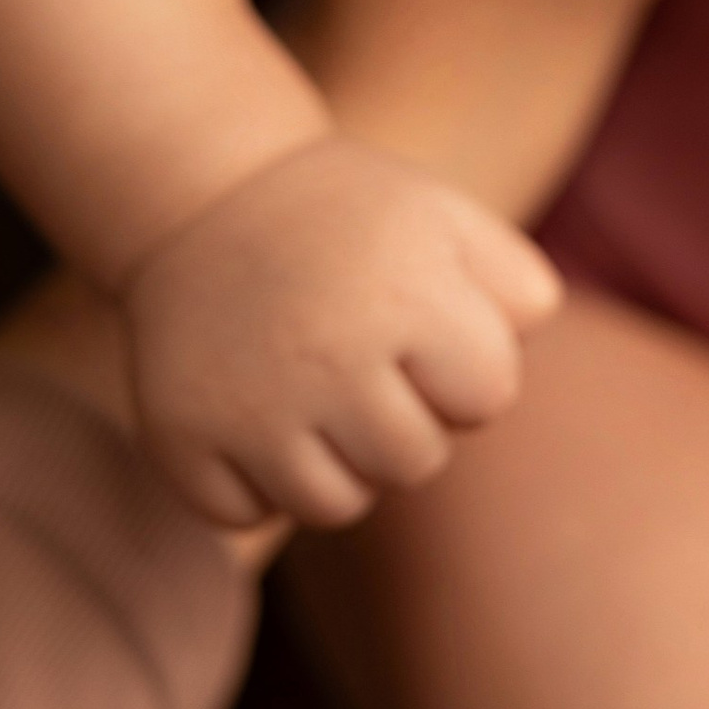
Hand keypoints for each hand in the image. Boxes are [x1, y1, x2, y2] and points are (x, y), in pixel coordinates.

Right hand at [121, 131, 560, 527]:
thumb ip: (520, 283)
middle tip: (368, 362)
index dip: (468, 368)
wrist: (208, 193)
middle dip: (407, 421)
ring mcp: (248, 406)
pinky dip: (259, 477)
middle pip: (416, 463)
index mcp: (404, 294)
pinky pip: (248, 514)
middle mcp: (326, 356)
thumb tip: (526, 350)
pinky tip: (256, 408)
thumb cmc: (350, 218)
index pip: (488, 397)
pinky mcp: (182, 439)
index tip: (430, 331)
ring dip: (338, 461)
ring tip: (317, 389)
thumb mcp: (447, 216)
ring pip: (335, 506)